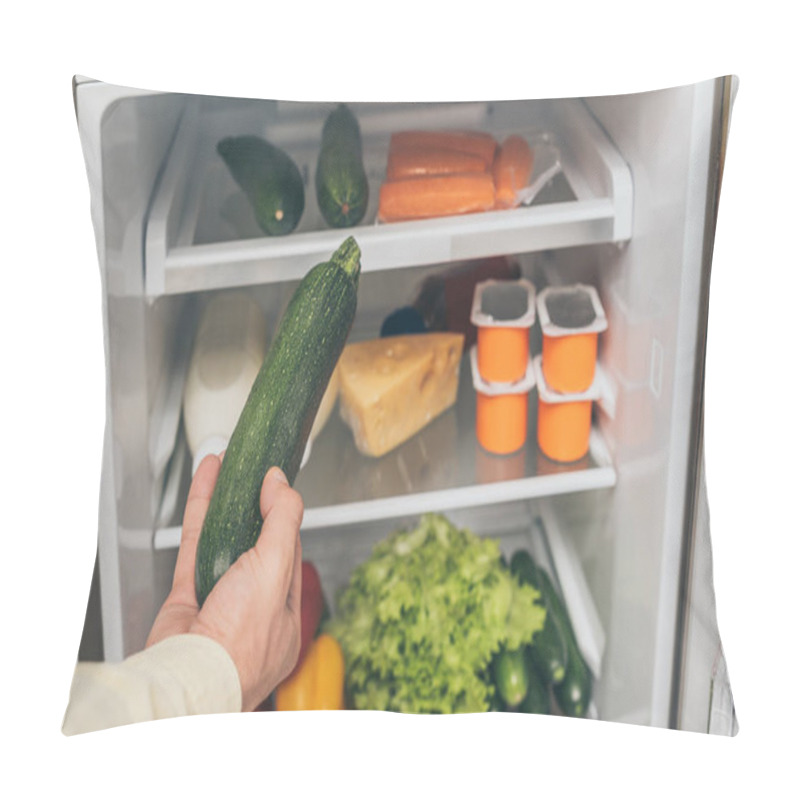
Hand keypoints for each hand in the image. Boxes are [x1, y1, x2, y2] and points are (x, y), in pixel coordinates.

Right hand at [147, 454, 303, 711]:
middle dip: (252, 504)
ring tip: (227, 464)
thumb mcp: (274, 569)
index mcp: (284, 613)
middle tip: (251, 469)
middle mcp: (252, 607)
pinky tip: (205, 480)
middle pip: (254, 542)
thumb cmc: (239, 638)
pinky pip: (195, 543)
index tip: (276, 482)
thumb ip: (281, 523)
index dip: (283, 514)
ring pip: (223, 539)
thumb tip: (281, 484)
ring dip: (225, 500)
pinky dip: (200, 509)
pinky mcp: (186, 595)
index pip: (289, 552)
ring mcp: (218, 600)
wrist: (189, 674)